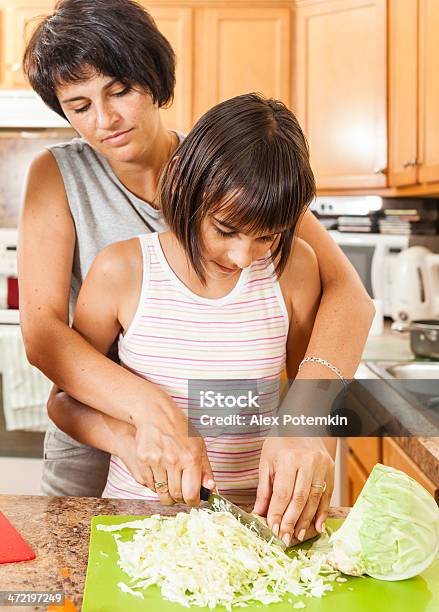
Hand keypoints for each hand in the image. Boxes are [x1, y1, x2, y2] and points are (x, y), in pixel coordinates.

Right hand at [132, 389, 214, 505]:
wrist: (155, 414)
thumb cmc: (179, 428)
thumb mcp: (199, 445)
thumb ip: (206, 469)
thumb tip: (211, 488)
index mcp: (191, 458)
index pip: (191, 494)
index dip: (193, 502)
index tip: (193, 500)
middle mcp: (174, 461)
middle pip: (176, 496)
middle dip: (180, 499)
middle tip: (182, 493)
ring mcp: (156, 461)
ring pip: (161, 493)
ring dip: (167, 494)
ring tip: (171, 485)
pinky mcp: (143, 461)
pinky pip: (149, 485)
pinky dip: (155, 485)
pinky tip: (160, 475)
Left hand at [252, 437, 333, 545]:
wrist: (302, 424)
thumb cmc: (281, 442)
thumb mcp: (267, 461)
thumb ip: (264, 489)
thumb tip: (259, 513)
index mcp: (289, 459)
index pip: (283, 493)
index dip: (278, 513)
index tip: (273, 529)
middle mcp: (308, 463)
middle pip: (300, 499)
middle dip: (291, 522)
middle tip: (285, 538)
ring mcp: (322, 467)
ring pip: (314, 500)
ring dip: (306, 521)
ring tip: (297, 535)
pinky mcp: (331, 471)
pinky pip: (327, 496)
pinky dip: (321, 513)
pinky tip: (316, 527)